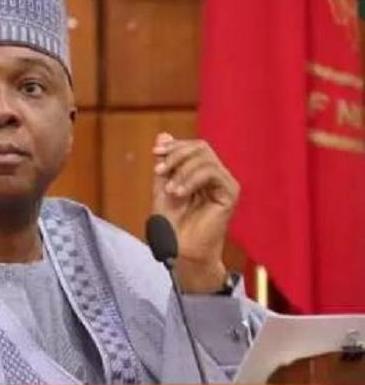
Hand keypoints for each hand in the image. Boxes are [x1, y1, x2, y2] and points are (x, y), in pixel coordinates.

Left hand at [152, 133, 239, 292]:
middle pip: (200, 148)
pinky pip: (212, 172)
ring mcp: (225, 183)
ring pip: (205, 159)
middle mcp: (216, 175)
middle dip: (176, 155)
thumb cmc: (172, 224)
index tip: (155, 154)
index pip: (193, 147)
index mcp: (201, 173)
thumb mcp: (161, 188)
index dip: (174, 146)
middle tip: (159, 170)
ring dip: (181, 170)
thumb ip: (164, 164)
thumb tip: (164, 134)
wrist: (180, 250)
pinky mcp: (230, 193)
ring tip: (170, 190)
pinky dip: (191, 179)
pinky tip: (179, 193)